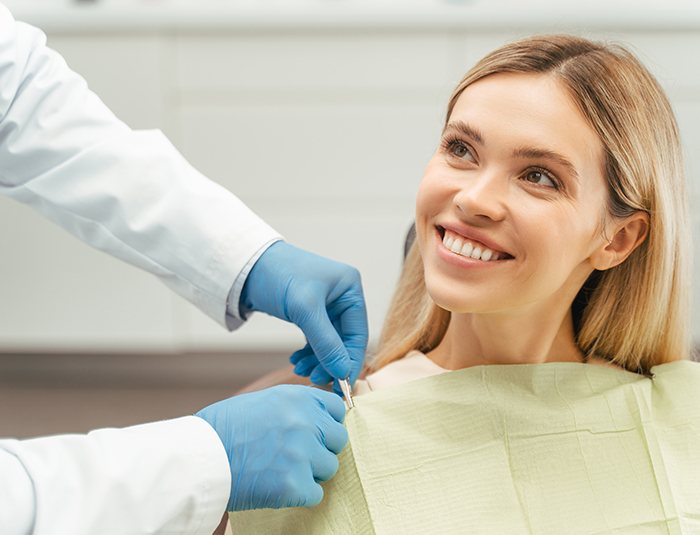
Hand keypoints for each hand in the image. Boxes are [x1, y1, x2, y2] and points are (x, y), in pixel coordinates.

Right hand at [196, 385, 347, 510]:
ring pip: (329, 467)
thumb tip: (319, 417)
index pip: (336, 408)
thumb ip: (294, 408)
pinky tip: (277, 487)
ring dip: (310, 472)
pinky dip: (299, 495)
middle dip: (321, 448)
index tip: (315, 432)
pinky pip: (315, 493)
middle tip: (295, 455)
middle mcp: (305, 421)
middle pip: (338, 439)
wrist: (198, 458)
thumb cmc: (222, 429)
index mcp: (297, 398)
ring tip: (280, 470)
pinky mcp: (295, 484)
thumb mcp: (263, 401)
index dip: (326, 422)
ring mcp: (302, 453)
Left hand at [240, 241, 367, 384]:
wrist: (248, 265)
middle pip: (344, 340)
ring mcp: (327, 305)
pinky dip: (309, 353)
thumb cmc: (278, 274)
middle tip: (316, 379)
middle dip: (330, 362)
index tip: (341, 385)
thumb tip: (342, 372)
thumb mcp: (304, 309)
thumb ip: (325, 342)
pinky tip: (296, 361)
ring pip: (330, 343)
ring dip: (318, 360)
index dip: (350, 360)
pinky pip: (317, 340)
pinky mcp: (310, 313)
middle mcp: (342, 297)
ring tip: (300, 370)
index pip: (358, 333)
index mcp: (350, 288)